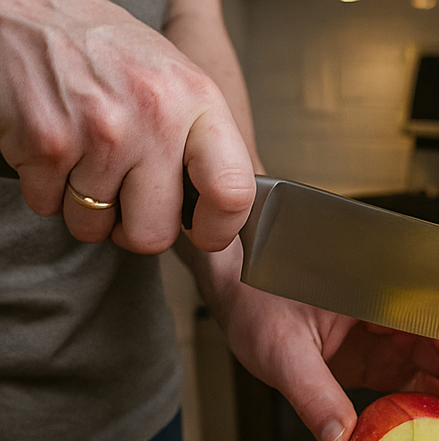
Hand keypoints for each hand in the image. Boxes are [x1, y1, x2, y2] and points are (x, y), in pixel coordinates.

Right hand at [0, 0, 253, 252]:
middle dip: (132, 228)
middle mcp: (153, 115)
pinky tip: (50, 146)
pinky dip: (44, 188)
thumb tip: (229, 223)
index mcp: (196, 99)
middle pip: (154, 233)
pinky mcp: (48, 141)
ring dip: (82, 206)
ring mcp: (100, 130)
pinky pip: (49, 205)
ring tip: (81, 157)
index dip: (217, 230)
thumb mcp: (174, 80)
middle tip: (123, 196)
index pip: (232, 191)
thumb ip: (206, 147)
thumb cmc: (103, 49)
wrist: (21, 5)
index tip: (202, 233)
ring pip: (95, 227)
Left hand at [190, 240, 438, 440]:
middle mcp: (402, 302)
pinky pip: (425, 378)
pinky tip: (436, 440)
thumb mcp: (278, 348)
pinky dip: (433, 410)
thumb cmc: (254, 291)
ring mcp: (399, 327)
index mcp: (386, 284)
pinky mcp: (389, 350)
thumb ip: (312, 395)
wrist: (238, 277)